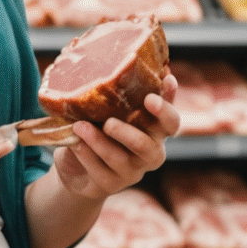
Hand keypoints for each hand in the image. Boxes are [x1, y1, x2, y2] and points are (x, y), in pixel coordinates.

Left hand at [52, 75, 180, 201]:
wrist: (77, 168)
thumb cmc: (98, 130)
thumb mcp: (107, 112)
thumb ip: (114, 96)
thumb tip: (105, 62)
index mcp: (155, 131)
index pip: (171, 120)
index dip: (169, 103)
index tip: (165, 80)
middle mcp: (150, 152)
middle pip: (152, 146)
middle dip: (130, 134)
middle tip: (109, 122)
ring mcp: (133, 171)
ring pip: (122, 159)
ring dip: (100, 143)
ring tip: (80, 127)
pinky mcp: (113, 184)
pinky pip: (101, 171)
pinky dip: (87, 155)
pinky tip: (75, 143)